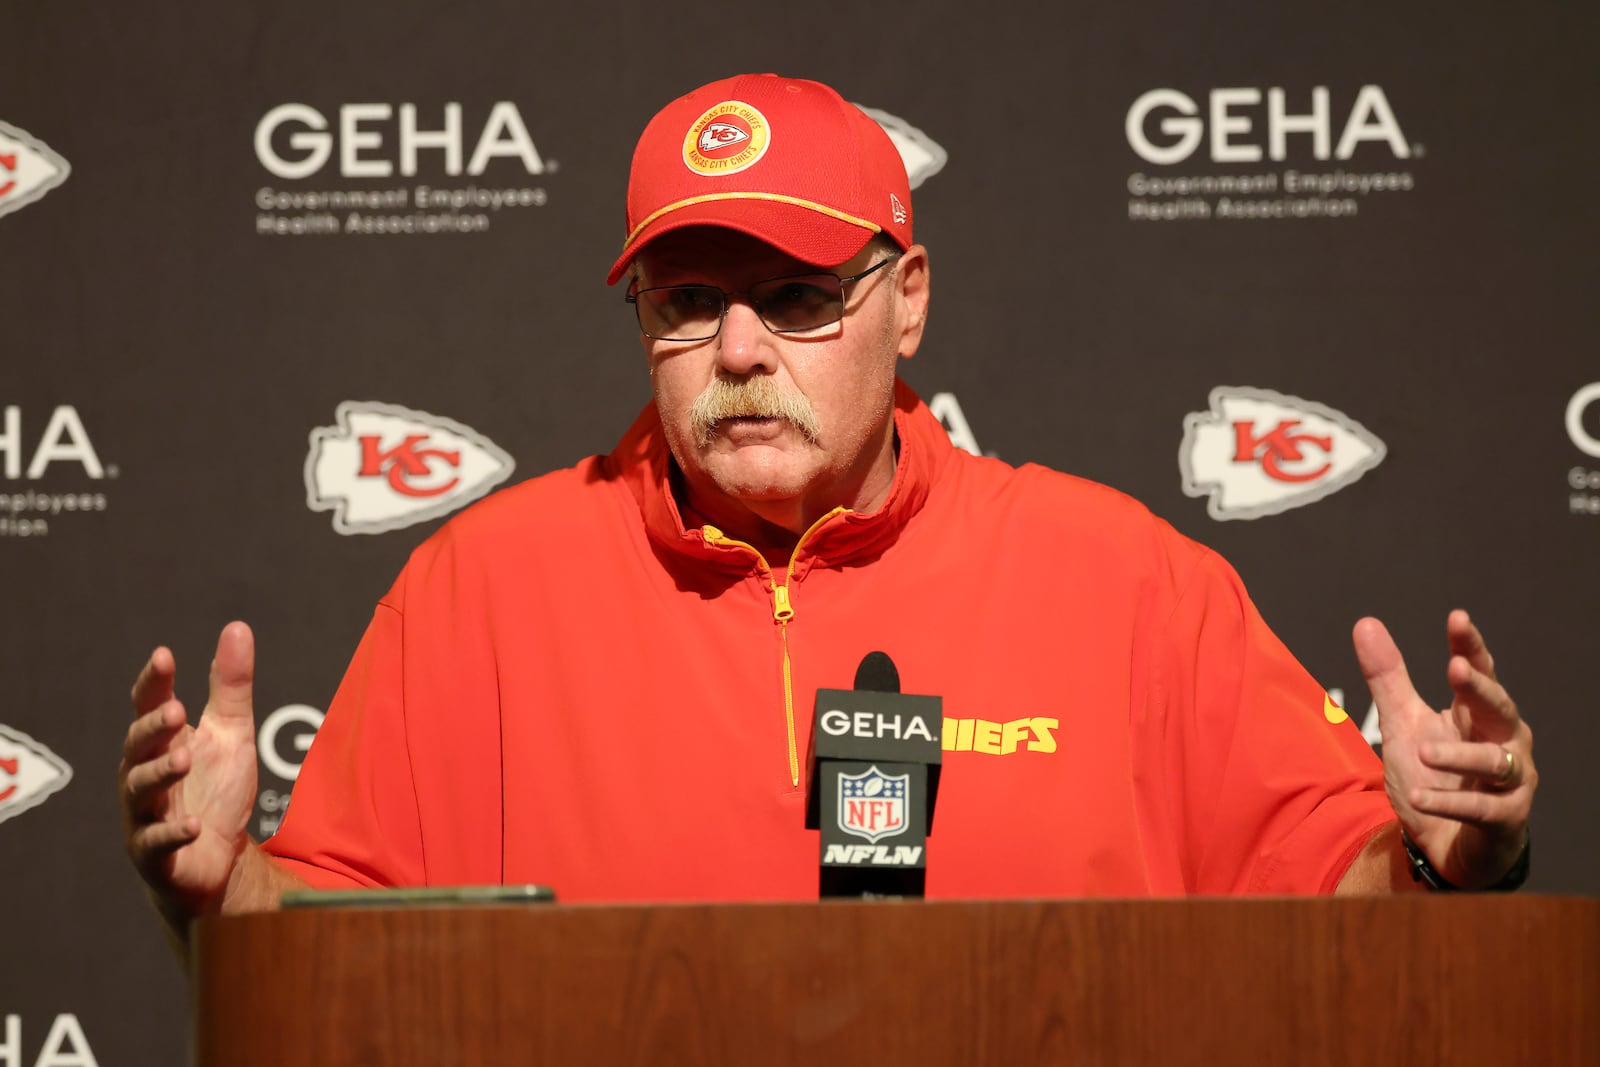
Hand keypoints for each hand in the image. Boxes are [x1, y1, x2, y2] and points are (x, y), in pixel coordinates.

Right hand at [119, 622, 259, 918]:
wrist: (216, 860)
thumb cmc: (216, 789)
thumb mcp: (232, 733)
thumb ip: (231, 685)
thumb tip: (237, 627)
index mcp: (161, 742)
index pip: (149, 705)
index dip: (154, 682)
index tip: (163, 656)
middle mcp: (144, 775)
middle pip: (139, 746)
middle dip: (154, 727)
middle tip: (176, 710)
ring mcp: (146, 815)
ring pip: (141, 791)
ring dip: (160, 773)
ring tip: (183, 758)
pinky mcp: (157, 855)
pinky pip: (158, 844)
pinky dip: (174, 833)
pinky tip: (195, 825)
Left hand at [1353, 610, 1535, 888]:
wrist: (1447, 845)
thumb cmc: (1433, 776)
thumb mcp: (1403, 724)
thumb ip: (1388, 678)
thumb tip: (1365, 622)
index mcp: (1477, 715)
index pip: (1479, 673)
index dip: (1471, 647)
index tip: (1458, 618)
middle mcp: (1502, 742)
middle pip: (1500, 708)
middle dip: (1480, 689)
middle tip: (1455, 668)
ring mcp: (1509, 781)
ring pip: (1493, 761)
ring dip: (1458, 755)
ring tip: (1422, 752)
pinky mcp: (1504, 819)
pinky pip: (1481, 808)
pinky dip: (1450, 802)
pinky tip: (1420, 797)